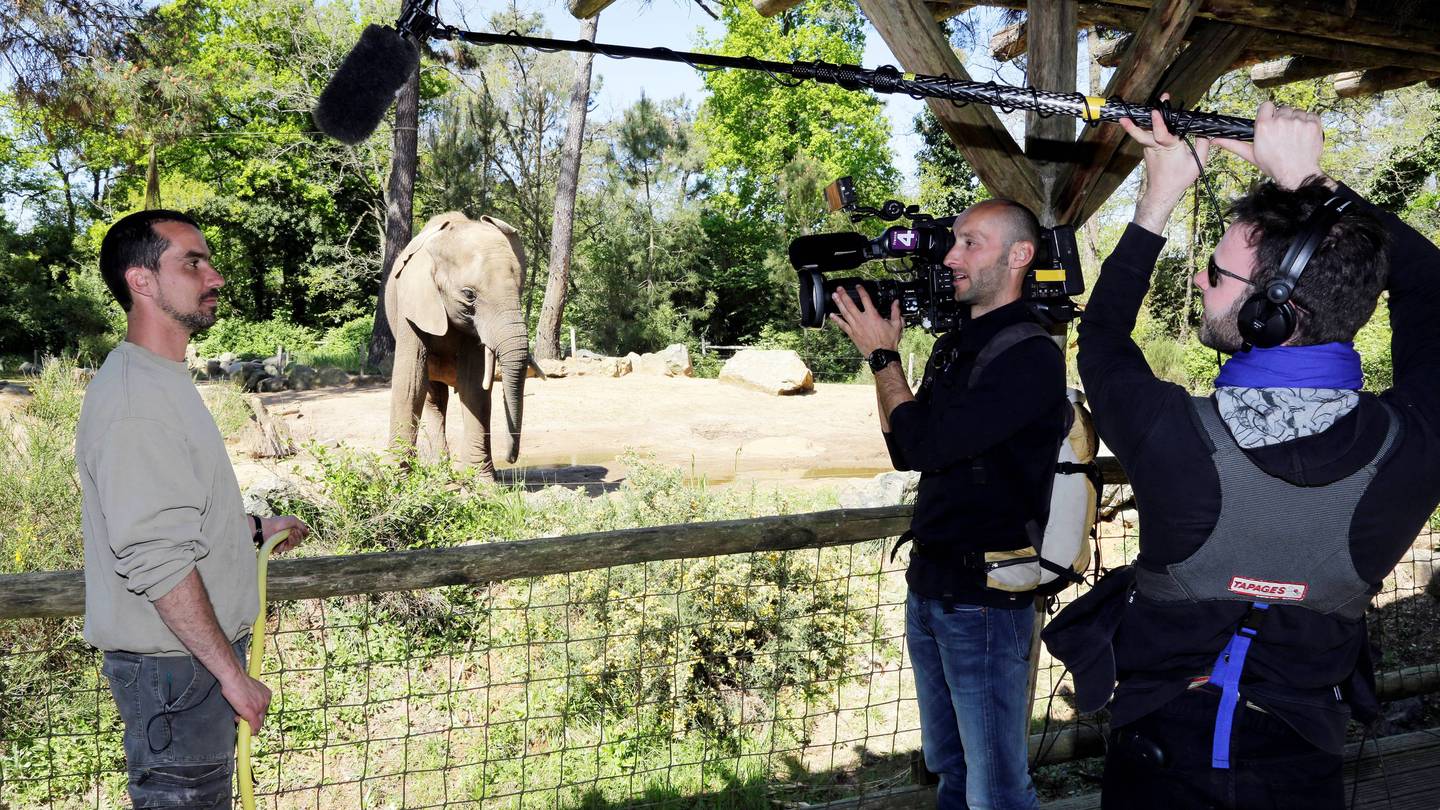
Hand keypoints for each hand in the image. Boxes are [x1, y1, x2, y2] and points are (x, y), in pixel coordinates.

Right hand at [222, 672, 271, 730]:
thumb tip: (247, 708)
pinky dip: (249, 732)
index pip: (263, 710)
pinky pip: (253, 727)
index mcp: (267, 695)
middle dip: (250, 720)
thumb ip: (252, 699)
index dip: (254, 714)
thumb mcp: (249, 691)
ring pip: (257, 723)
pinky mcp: (252, 713)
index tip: (247, 716)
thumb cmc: (238, 681)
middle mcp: (266, 701)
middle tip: (239, 717)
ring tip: (237, 716)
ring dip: (247, 724)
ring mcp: (260, 708)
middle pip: (261, 717)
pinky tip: (244, 734)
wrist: (234, 678)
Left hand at [259, 515, 308, 553]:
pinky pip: (291, 547)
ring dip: (296, 538)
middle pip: (300, 539)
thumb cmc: (278, 522)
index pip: (301, 534)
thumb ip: (301, 525)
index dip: (302, 532)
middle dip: (299, 535)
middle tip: (294, 531)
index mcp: (291, 530)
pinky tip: (289, 536)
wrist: (267, 528)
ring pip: (297, 543)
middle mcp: (288, 537)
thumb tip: (308, 532)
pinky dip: (292, 541)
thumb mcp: (292, 520)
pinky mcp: (282, 548)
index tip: (300, 529)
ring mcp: (285, 542)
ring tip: (291, 533)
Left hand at [828, 285, 902, 357]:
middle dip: (844, 295)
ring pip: (845, 313)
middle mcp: (862, 320)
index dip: (861, 291)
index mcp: (873, 316)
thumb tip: (896, 302)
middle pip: (850, 304)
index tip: (858, 286)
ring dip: (838, 303)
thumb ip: (895, 312)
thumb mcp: (896, 325)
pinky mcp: (852, 334)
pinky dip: (836, 320)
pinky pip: (842, 325)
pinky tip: (831, 315)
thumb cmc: (888, 341)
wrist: (881, 355)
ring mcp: (855, 327)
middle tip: (839, 289)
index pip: (865, 299)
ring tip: (834, 296)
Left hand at [1120, 94, 1210, 232]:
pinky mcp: (1147, 150)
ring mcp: (1148, 148)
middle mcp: (1155, 147)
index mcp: (1168, 148)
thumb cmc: (1179, 178)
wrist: (1162, 192)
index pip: (1161, 133)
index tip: (1155, 111)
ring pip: (1143, 133)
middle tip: (1124, 116)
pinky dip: (1148, 127)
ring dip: (1140, 122)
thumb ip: (1203, 145)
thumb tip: (1204, 132)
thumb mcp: (1197, 163)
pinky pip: (1147, 136)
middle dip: (1133, 125)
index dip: (1158, 122)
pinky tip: (1152, 119)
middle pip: (1141, 135)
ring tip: (1137, 110)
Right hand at [1213, 101, 1325, 189]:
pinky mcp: (1312, 124)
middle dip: (1284, 119)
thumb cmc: (1274, 165)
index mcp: (1264, 126)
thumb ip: (1233, 144)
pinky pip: (1311, 115)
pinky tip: (1304, 135)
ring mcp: (1298, 122)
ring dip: (1297, 121)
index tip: (1272, 122)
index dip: (1270, 114)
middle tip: (1284, 135)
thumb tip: (1215, 140)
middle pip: (1283, 109)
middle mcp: (1281, 121)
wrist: (1297, 174)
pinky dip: (1309, 123)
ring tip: (1294, 137)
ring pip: (1297, 112)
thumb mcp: (1251, 155)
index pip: (1267, 105)